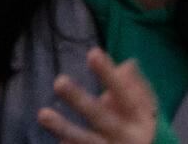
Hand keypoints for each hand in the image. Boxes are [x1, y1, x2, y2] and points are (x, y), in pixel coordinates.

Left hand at [36, 49, 158, 143]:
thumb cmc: (138, 129)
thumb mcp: (145, 110)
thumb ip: (135, 87)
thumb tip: (126, 65)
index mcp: (140, 119)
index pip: (124, 93)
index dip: (108, 74)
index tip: (93, 52)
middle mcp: (126, 137)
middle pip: (101, 117)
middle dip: (80, 100)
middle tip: (59, 81)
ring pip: (86, 141)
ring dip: (63, 128)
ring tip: (43, 114)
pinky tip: (58, 141)